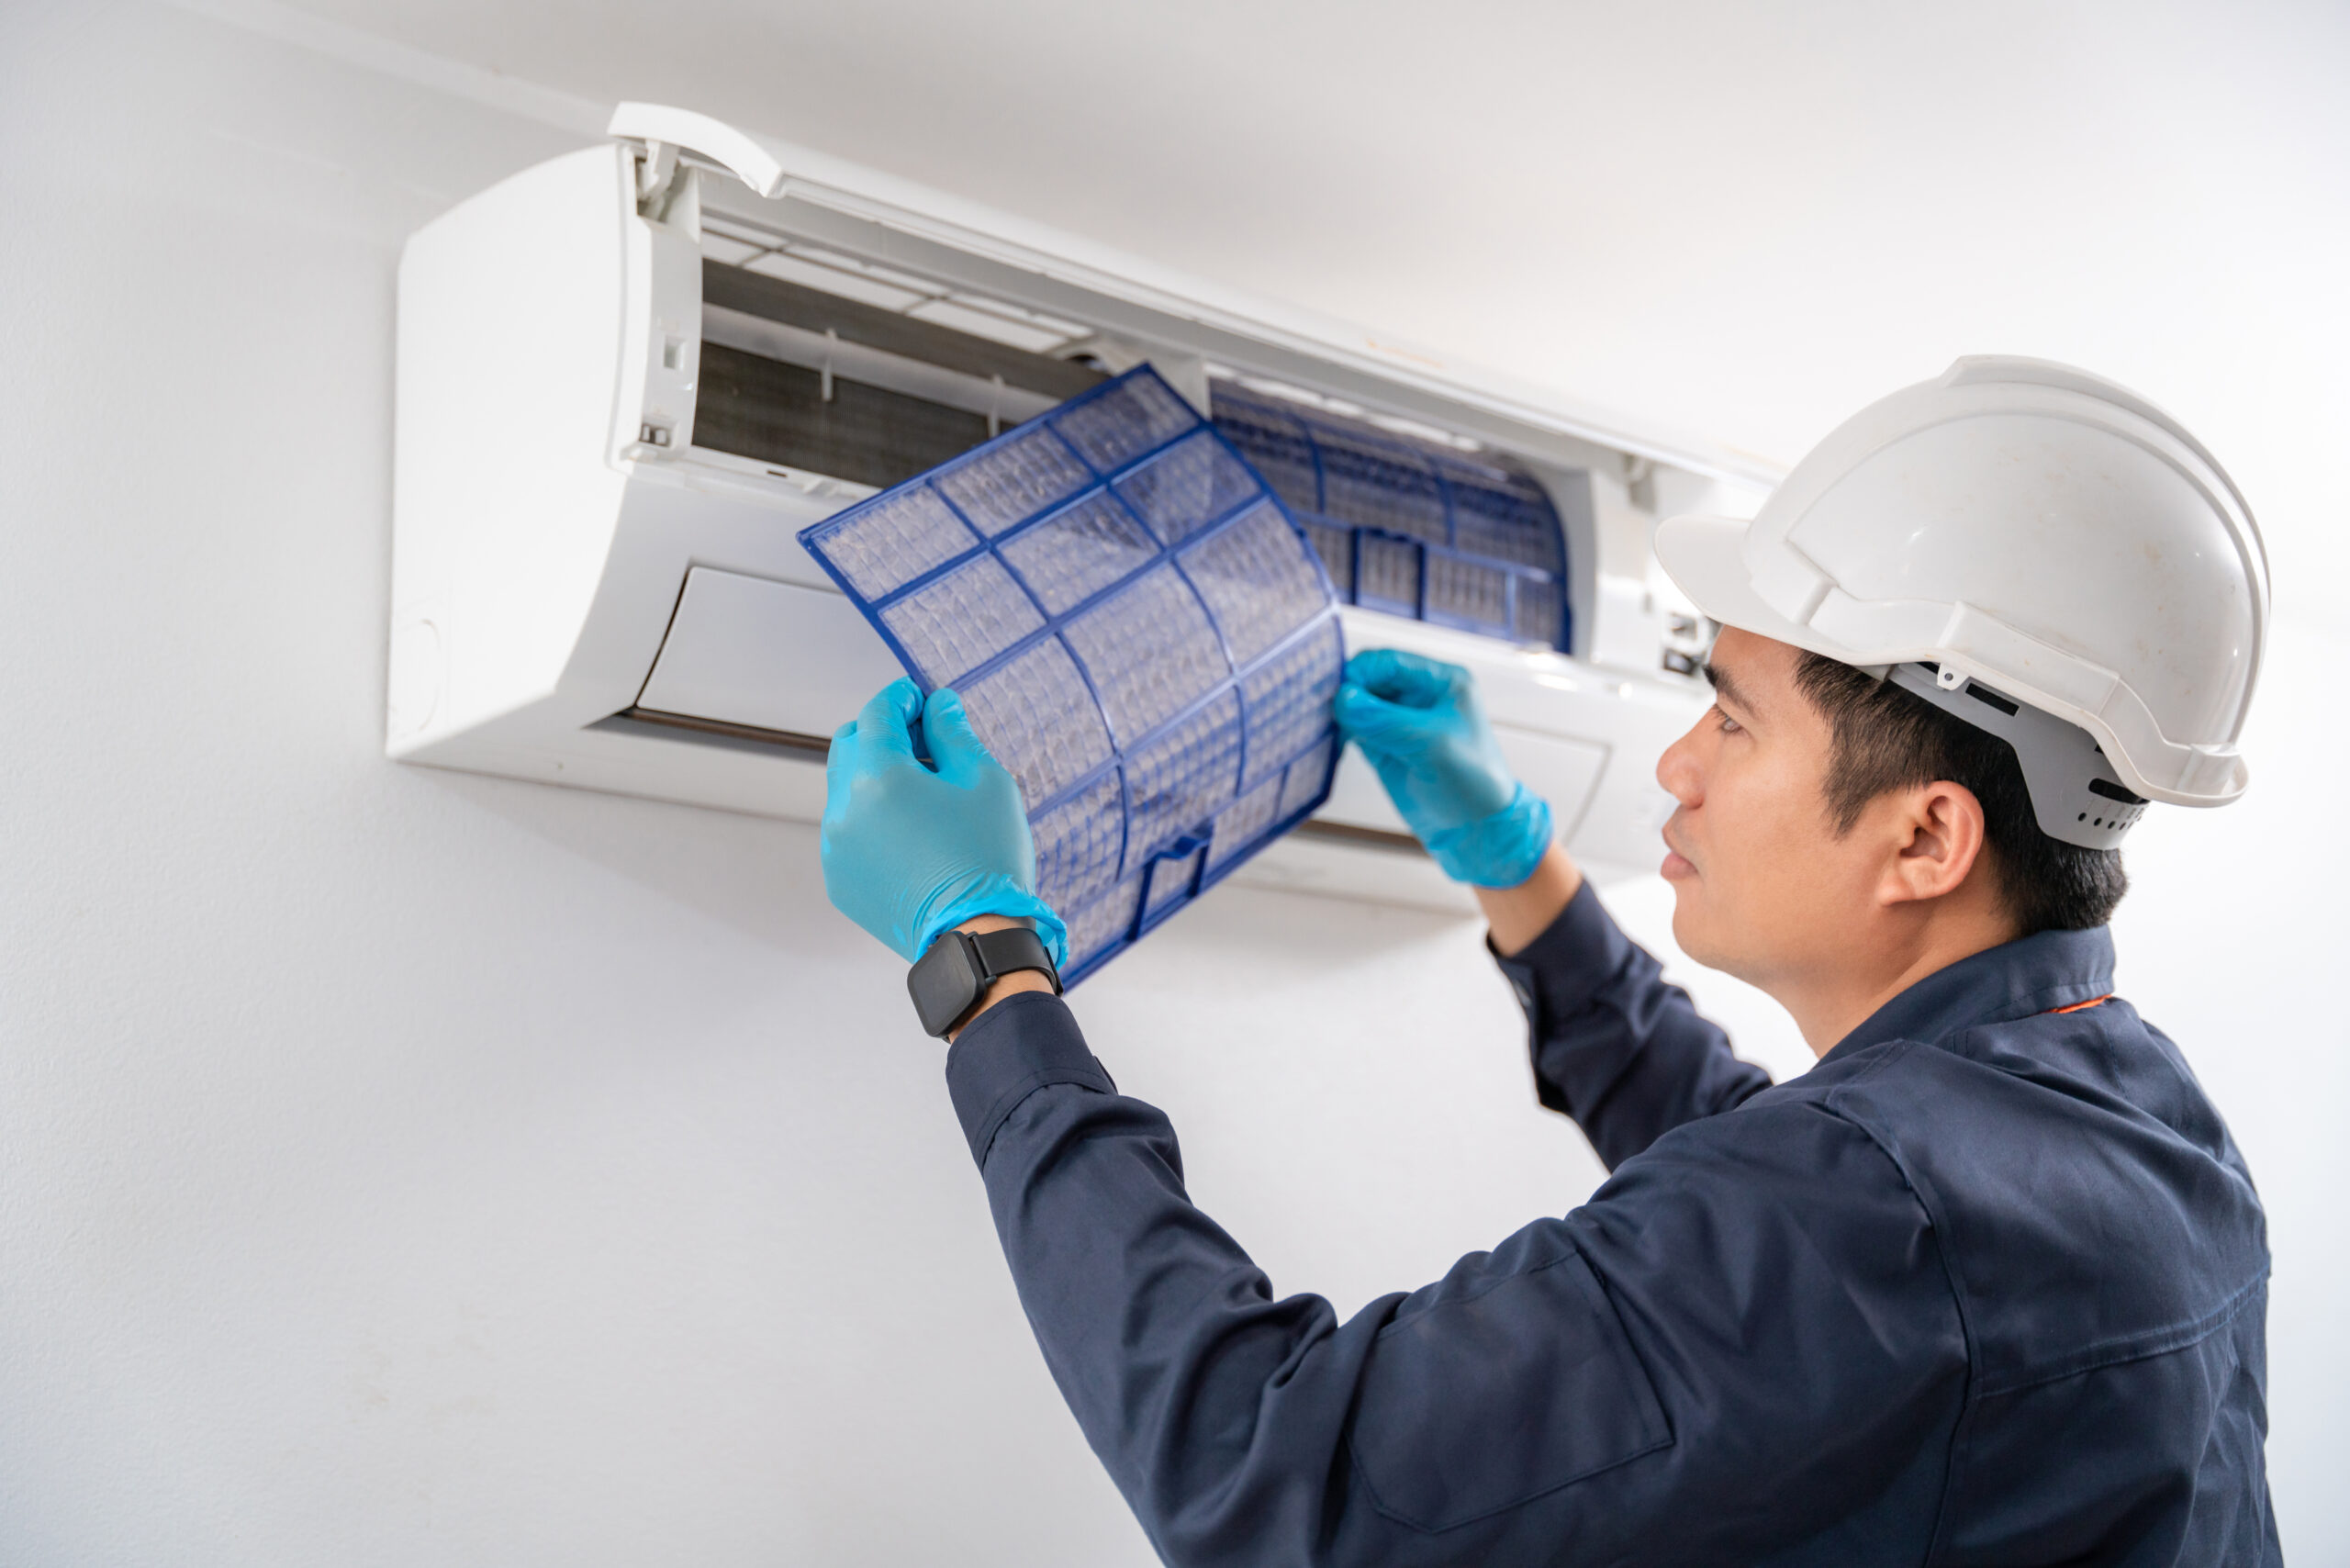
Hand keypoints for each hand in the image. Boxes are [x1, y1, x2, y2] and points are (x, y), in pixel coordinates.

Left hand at [822, 680, 1067, 965]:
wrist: (976, 939)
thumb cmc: (988, 857)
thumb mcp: (986, 781)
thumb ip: (954, 733)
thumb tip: (939, 704)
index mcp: (879, 776)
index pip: (878, 713)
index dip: (901, 697)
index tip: (921, 696)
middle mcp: (844, 808)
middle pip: (850, 743)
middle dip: (883, 731)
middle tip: (924, 741)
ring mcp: (835, 847)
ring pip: (846, 789)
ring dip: (876, 777)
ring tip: (924, 795)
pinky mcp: (839, 878)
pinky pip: (847, 831)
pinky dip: (871, 819)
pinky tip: (912, 834)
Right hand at [1332, 648, 1553, 887]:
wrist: (1475, 830)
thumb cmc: (1472, 781)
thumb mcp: (1430, 744)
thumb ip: (1384, 720)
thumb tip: (1342, 698)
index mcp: (1441, 681)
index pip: (1390, 662)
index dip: (1360, 673)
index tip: (1337, 693)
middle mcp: (1419, 695)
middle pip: (1369, 680)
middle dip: (1346, 693)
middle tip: (1323, 712)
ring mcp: (1399, 721)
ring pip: (1358, 705)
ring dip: (1339, 714)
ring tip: (1321, 727)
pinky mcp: (1384, 746)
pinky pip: (1354, 730)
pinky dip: (1339, 733)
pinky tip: (1329, 742)